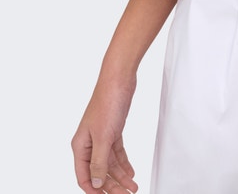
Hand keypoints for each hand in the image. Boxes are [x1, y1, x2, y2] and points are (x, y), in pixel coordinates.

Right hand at [71, 75, 137, 192]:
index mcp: (80, 145)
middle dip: (111, 186)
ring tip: (132, 187)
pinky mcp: (113, 130)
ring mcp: (101, 136)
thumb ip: (99, 161)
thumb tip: (97, 183)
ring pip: (109, 163)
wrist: (119, 79)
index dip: (94, 190)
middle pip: (99, 172)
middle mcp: (89, 143)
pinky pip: (116, 152)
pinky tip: (130, 172)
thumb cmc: (107, 102)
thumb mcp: (104, 136)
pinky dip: (123, 163)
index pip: (84, 176)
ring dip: (121, 176)